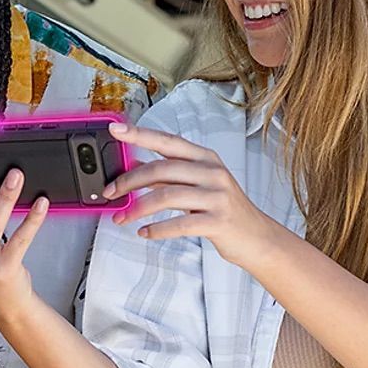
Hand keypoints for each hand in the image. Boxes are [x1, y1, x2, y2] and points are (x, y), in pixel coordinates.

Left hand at [104, 123, 284, 267]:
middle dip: (129, 181)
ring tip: (123, 217)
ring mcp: (217, 196)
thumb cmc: (224, 210)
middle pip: (161, 169)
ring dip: (138, 208)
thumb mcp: (199, 185)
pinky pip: (179, 224)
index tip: (116, 130)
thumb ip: (170, 176)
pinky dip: (156, 229)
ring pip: (166, 196)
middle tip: (110, 192)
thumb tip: (134, 168)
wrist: (257, 237)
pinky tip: (144, 232)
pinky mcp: (218, 221)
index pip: (168, 141)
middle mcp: (212, 172)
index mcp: (205, 158)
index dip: (140, 134)